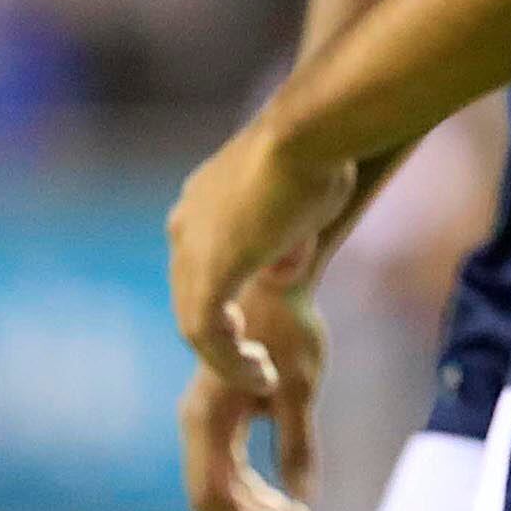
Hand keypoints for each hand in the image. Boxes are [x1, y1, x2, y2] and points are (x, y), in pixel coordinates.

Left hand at [166, 117, 355, 391]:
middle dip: (224, 334)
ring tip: (260, 378)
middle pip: (193, 294)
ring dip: (228, 355)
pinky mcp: (208, 273)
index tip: (257, 327)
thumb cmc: (323, 148)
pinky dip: (231, 360)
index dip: (228, 298)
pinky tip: (260, 374)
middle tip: (256, 364)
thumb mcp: (304, 195)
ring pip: (195, 320)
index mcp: (203, 200)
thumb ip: (288, 230)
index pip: (205, 261)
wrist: (312, 132)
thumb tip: (283, 258)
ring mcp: (192, 249)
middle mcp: (186, 223)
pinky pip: (206, 332)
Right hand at [179, 273, 326, 510]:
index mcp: (207, 420)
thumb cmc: (289, 331)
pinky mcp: (222, 415)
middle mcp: (198, 423)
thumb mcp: (301, 390)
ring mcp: (207, 421)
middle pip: (216, 495)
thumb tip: (301, 498)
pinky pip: (230, 465)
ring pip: (223, 484)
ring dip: (257, 509)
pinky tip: (288, 500)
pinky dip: (256, 487)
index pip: (212, 495)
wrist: (276, 285)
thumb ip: (298, 445)